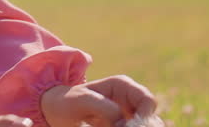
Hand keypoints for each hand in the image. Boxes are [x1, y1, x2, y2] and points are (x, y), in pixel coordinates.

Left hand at [40, 76, 157, 126]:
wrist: (57, 111)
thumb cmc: (68, 101)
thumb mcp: (82, 100)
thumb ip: (104, 107)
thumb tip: (123, 122)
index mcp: (123, 85)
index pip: (148, 101)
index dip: (143, 117)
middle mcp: (130, 99)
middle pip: (151, 117)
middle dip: (141, 126)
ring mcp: (128, 114)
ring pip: (146, 125)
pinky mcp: (122, 125)